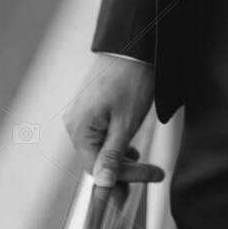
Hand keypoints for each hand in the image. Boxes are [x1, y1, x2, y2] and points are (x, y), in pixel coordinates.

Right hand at [63, 54, 164, 188]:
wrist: (133, 45)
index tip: (150, 176)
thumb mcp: (125, 123)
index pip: (98, 168)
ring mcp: (81, 113)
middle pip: (98, 160)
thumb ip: (113, 155)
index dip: (125, 177)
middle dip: (126, 169)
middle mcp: (74, 122)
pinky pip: (100, 134)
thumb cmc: (130, 79)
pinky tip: (131, 147)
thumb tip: (102, 183)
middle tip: (153, 173)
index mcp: (79, 129)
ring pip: (101, 148)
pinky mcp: (90, 106)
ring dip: (123, 158)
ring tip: (145, 163)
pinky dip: (117, 143)